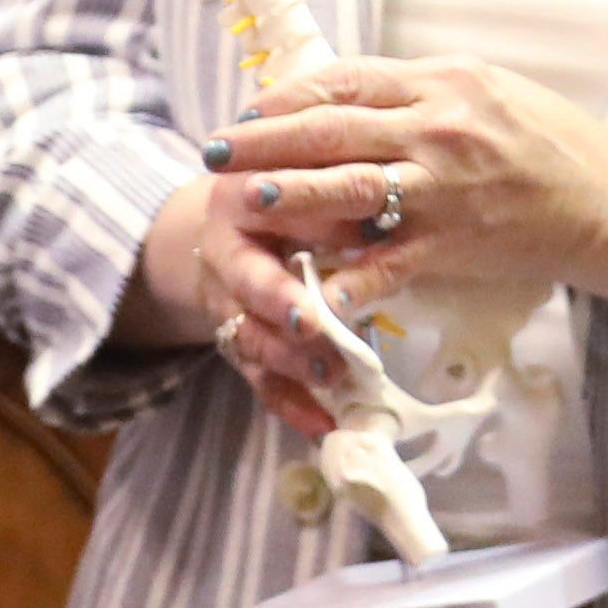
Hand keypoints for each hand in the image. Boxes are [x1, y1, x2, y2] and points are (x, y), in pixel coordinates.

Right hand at [125, 174, 366, 436]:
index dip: (291, 219)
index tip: (332, 229)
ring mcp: (227, 305)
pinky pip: (260, 379)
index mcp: (240, 200)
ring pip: (250, 337)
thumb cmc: (290, 200)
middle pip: (247, 280)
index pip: (263, 205)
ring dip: (289, 360)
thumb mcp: (309, 184)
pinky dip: (290, 403)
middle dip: (278, 302)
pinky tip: (322, 424)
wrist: (237, 231)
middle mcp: (223, 253)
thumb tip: (384, 219)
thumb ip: (336, 197)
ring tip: (331, 376)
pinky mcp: (238, 346)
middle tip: (311, 323)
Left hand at [203, 52, 607, 324]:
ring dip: (291, 194)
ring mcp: (447, 187)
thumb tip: (349, 94)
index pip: (346, 79)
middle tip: (214, 152)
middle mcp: (440, 127)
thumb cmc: (555, 145)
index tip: (252, 110)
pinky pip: (389, 262)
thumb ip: (420, 92)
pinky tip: (309, 291)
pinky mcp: (459, 242)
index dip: (288, 96)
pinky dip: (347, 278)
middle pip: (332, 128)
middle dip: (264, 140)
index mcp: (444, 81)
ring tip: (245, 200)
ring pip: (350, 187)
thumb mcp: (489, 92)